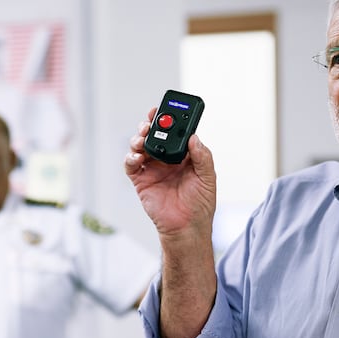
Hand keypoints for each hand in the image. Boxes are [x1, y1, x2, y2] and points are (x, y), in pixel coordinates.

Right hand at [125, 108, 217, 337]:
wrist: (186, 228)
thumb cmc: (200, 205)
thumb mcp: (208, 179)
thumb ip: (203, 157)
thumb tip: (194, 138)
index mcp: (185, 155)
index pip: (175, 132)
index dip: (170, 119)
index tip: (167, 108)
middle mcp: (167, 159)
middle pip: (156, 135)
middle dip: (151, 124)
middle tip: (151, 120)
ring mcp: (153, 168)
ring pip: (141, 145)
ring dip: (139, 138)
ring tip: (142, 139)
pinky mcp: (141, 180)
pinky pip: (131, 164)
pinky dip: (130, 157)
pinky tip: (136, 156)